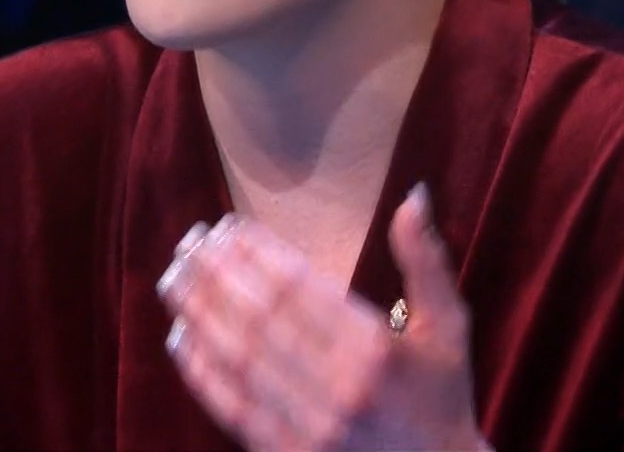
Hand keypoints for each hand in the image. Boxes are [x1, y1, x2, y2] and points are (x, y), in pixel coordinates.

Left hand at [157, 185, 487, 451]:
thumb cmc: (443, 394)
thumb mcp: (449, 326)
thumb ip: (426, 261)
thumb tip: (413, 195)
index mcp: (376, 350)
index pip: (300, 289)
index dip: (257, 254)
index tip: (228, 226)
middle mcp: (340, 390)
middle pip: (261, 320)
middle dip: (218, 275)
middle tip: (189, 242)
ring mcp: (311, 429)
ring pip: (239, 361)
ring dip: (200, 314)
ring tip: (175, 277)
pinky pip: (233, 409)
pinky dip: (201, 373)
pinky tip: (180, 337)